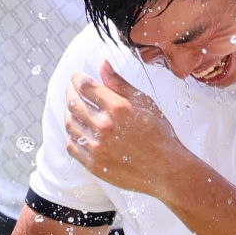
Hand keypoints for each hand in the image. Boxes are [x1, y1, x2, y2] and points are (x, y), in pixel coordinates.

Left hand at [65, 61, 189, 196]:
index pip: (85, 86)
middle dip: (71, 93)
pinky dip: (72, 135)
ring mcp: (97, 147)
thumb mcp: (144, 102)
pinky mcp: (94, 164)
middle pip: (73, 103)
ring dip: (69, 113)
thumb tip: (102, 64)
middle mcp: (104, 126)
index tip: (77, 77)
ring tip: (75, 110)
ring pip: (70, 124)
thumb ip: (120, 83)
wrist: (166, 170)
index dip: (77, 78)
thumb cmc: (159, 135)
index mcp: (118, 108)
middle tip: (74, 91)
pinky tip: (79, 131)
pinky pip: (72, 146)